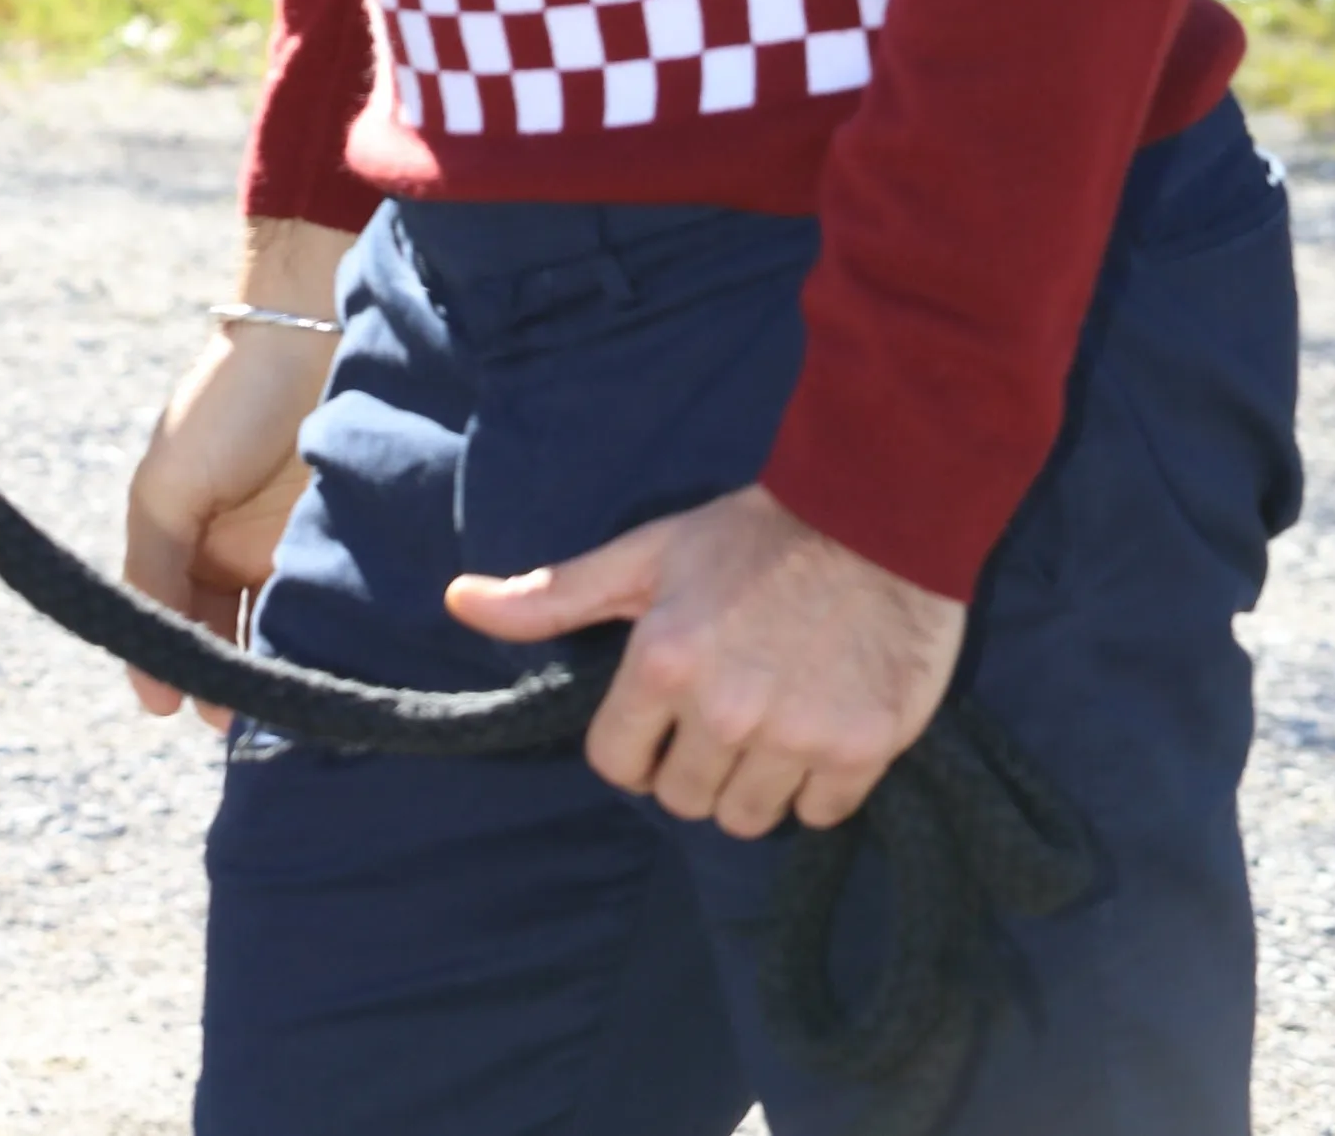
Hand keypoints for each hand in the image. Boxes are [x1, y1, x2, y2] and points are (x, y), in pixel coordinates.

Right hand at [121, 216, 356, 722]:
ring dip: (306, 675)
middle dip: (258, 690)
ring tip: (313, 705)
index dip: (200, 679)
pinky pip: (363, 616)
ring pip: (309, 642)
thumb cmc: (224, 403)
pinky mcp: (377, 551)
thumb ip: (151, 579)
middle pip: (256, 648)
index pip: (197, 638)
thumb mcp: (165, 490)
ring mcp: (321, 556)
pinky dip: (355, 647)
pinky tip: (357, 672)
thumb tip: (150, 694)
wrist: (308, 331)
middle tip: (268, 722)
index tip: (211, 714)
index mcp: (205, 553)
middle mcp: (261, 562)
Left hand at [448, 483, 963, 836]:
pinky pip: (818, 815)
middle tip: (720, 712)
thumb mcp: (646, 555)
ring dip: (751, 782)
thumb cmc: (751, 535)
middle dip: (691, 765)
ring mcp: (795, 736)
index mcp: (663, 662)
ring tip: (767, 723)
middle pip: (684, 800)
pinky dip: (815, 786)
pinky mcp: (860, 751)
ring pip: (748, 817)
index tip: (659, 716)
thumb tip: (459, 601)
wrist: (876, 516)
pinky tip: (817, 728)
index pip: (617, 764)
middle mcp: (725, 710)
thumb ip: (555, 594)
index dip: (633, 745)